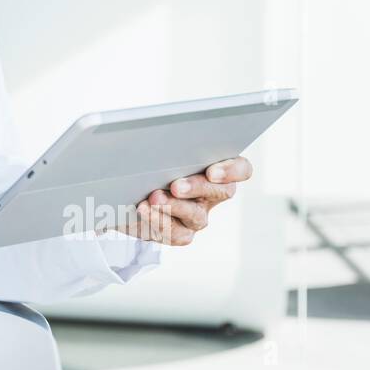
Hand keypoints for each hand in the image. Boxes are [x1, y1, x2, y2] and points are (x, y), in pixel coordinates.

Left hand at [116, 157, 252, 245]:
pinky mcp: (180, 233)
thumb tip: (156, 136)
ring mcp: (197, 215)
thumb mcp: (157, 149)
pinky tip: (143, 210)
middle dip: (198, 187)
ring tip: (153, 198)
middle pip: (222, 192)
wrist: (127, 192)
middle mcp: (211, 194)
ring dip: (174, 206)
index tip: (212, 171)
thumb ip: (168, 144)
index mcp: (215, 168)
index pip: (241, 169)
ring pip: (196, 215)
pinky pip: (176, 233)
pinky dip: (158, 221)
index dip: (233, 171)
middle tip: (175, 186)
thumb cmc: (147, 163)